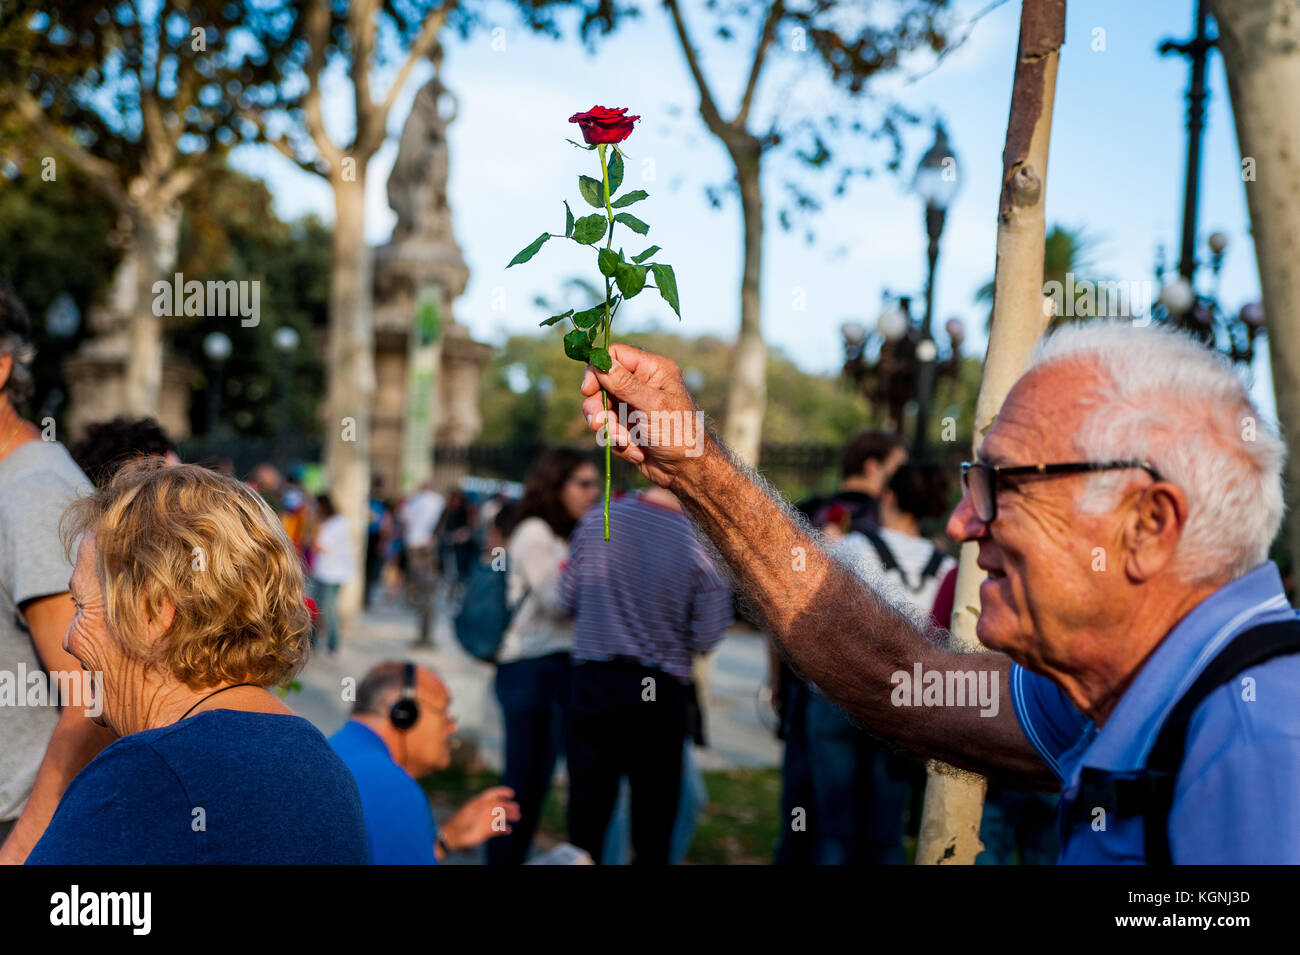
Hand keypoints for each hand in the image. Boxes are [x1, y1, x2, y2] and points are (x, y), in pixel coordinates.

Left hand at [440, 786, 519, 851]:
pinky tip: (509, 830)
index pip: (494, 794)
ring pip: (500, 817)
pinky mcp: (485, 832)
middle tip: (518, 808)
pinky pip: (497, 829)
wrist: (455, 833)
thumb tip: (503, 803)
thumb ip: (491, 805)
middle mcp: (484, 810)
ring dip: (509, 816)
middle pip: (499, 806)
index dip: (503, 792)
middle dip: (509, 806)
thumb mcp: (479, 808)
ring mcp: (485, 821)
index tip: (512, 793)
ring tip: (518, 817)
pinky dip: (504, 830)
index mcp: (481, 801)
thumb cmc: (464, 819)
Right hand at [580, 343, 711, 489]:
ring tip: (625, 442)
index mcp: (652, 369)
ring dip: (610, 429)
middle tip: (598, 424)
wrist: (685, 471)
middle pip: (602, 383)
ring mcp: (633, 405)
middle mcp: (641, 383)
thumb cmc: (678, 434)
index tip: (588, 390)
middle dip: (599, 407)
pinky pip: (608, 429)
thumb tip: (600, 361)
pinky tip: (637, 452)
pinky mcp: (627, 426)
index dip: (598, 370)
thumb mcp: (652, 406)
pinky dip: (619, 443)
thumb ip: (624, 384)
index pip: (615, 355)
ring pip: (602, 409)